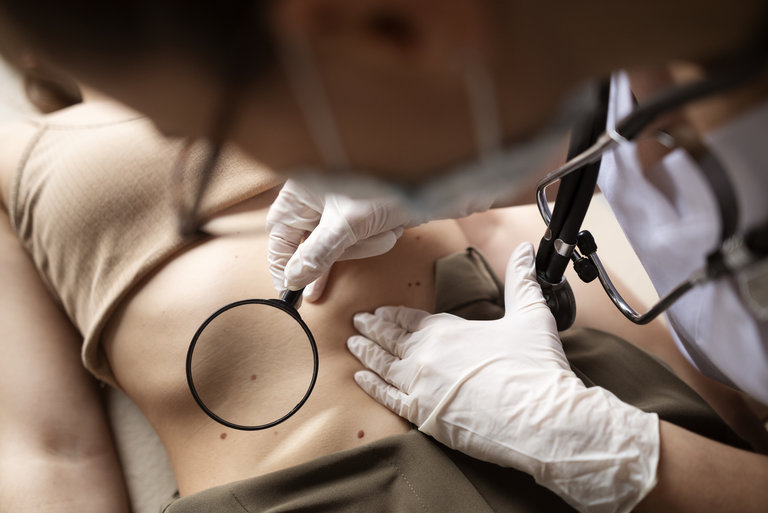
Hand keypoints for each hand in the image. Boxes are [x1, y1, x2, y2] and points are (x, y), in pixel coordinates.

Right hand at [266, 180, 416, 299]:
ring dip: (365, 245)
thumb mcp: (347, 224)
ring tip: (382, 227)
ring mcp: (339, 211)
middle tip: (355, 245)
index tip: (289, 292)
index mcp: (302, 193)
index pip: (279, 236)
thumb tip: (294, 278)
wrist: (434, 184)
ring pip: (340, 250)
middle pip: (311, 248)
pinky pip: (360, 245)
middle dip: (341, 251)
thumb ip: (317, 254)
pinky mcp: (361, 220)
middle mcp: (317, 201)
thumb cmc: (385, 188)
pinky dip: (376, 242)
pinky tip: (391, 229)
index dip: (282, 265)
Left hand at [347, 242, 659, 512]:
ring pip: (383, 365)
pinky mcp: (423, 417)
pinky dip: (371, 386)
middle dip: (372, 328)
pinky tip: (359, 378)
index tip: (378, 310)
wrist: (540, 421)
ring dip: (366, 352)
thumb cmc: (536, 369)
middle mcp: (426, 356)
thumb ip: (522, 280)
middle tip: (356, 321)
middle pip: (391, 338)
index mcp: (447, 330)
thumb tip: (525, 249)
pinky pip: (388, 398)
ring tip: (352, 343)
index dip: (392, 314)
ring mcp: (421, 387)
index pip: (410, 318)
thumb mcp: (531, 315)